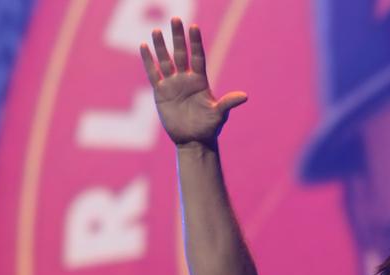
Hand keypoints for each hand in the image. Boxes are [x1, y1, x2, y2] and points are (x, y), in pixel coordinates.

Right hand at [140, 17, 247, 147]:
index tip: (194, 26)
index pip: (198, 56)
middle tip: (175, 19)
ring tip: (156, 30)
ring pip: (165, 61)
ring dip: (160, 46)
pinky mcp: (161, 92)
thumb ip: (228, 103)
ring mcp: (172, 84)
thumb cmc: (209, 128)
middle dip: (178, 37)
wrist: (193, 141)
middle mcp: (186, 79)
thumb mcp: (219, 115)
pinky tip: (144, 46)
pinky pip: (153, 73)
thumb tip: (245, 96)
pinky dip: (148, 61)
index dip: (195, 42)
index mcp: (200, 81)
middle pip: (181, 53)